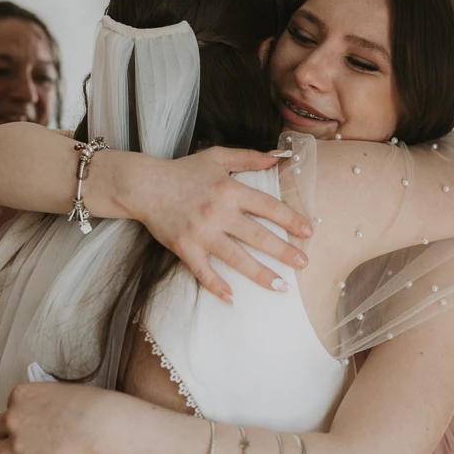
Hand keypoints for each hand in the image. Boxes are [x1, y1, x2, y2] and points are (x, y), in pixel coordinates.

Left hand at [0, 382, 112, 453]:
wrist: (99, 422)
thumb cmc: (87, 403)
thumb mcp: (57, 391)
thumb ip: (41, 402)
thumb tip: (42, 415)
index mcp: (20, 395)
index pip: (8, 408)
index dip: (22, 416)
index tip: (35, 421)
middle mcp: (13, 418)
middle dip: (8, 435)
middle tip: (27, 439)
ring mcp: (18, 443)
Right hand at [129, 146, 312, 302]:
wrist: (144, 185)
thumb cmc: (183, 170)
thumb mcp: (218, 156)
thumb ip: (250, 157)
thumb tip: (280, 156)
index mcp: (230, 189)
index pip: (267, 206)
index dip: (290, 219)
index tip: (308, 232)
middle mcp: (218, 212)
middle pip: (258, 236)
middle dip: (284, 251)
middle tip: (304, 263)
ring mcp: (201, 232)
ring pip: (236, 258)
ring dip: (260, 274)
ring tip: (281, 286)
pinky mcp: (184, 248)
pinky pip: (203, 271)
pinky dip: (216, 285)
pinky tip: (231, 298)